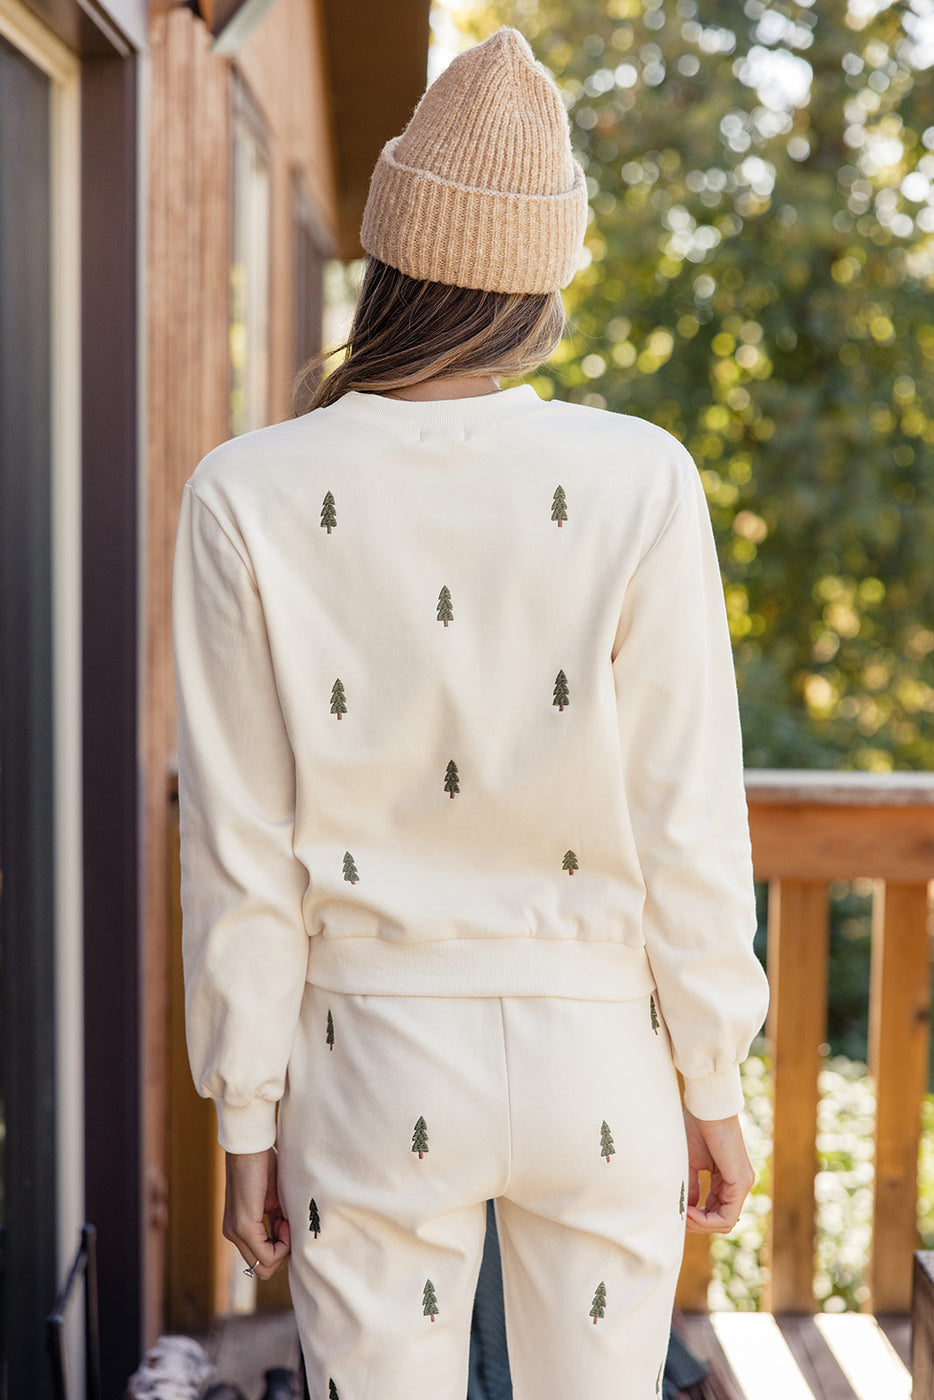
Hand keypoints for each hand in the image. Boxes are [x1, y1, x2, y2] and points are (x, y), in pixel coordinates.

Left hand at [223, 1147, 290, 1278]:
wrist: (251, 1147)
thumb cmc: (264, 1166)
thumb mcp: (274, 1200)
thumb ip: (277, 1221)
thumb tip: (292, 1240)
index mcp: (239, 1229)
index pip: (261, 1260)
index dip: (281, 1249)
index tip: (288, 1224)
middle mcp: (234, 1234)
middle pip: (262, 1269)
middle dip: (282, 1253)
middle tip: (288, 1226)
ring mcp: (236, 1232)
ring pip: (263, 1266)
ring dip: (283, 1248)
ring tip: (286, 1221)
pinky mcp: (243, 1226)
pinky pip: (266, 1254)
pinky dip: (282, 1243)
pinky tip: (285, 1221)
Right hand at [683, 1108, 753, 1234]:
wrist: (706, 1107)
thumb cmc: (695, 1127)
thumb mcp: (690, 1163)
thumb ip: (691, 1186)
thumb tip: (686, 1209)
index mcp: (727, 1178)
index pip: (715, 1210)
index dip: (695, 1216)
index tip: (676, 1211)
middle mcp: (738, 1183)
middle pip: (720, 1220)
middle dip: (697, 1223)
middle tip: (677, 1217)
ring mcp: (742, 1183)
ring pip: (724, 1222)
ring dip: (700, 1223)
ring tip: (681, 1214)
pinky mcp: (741, 1182)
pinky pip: (727, 1217)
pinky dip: (706, 1220)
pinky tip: (689, 1211)